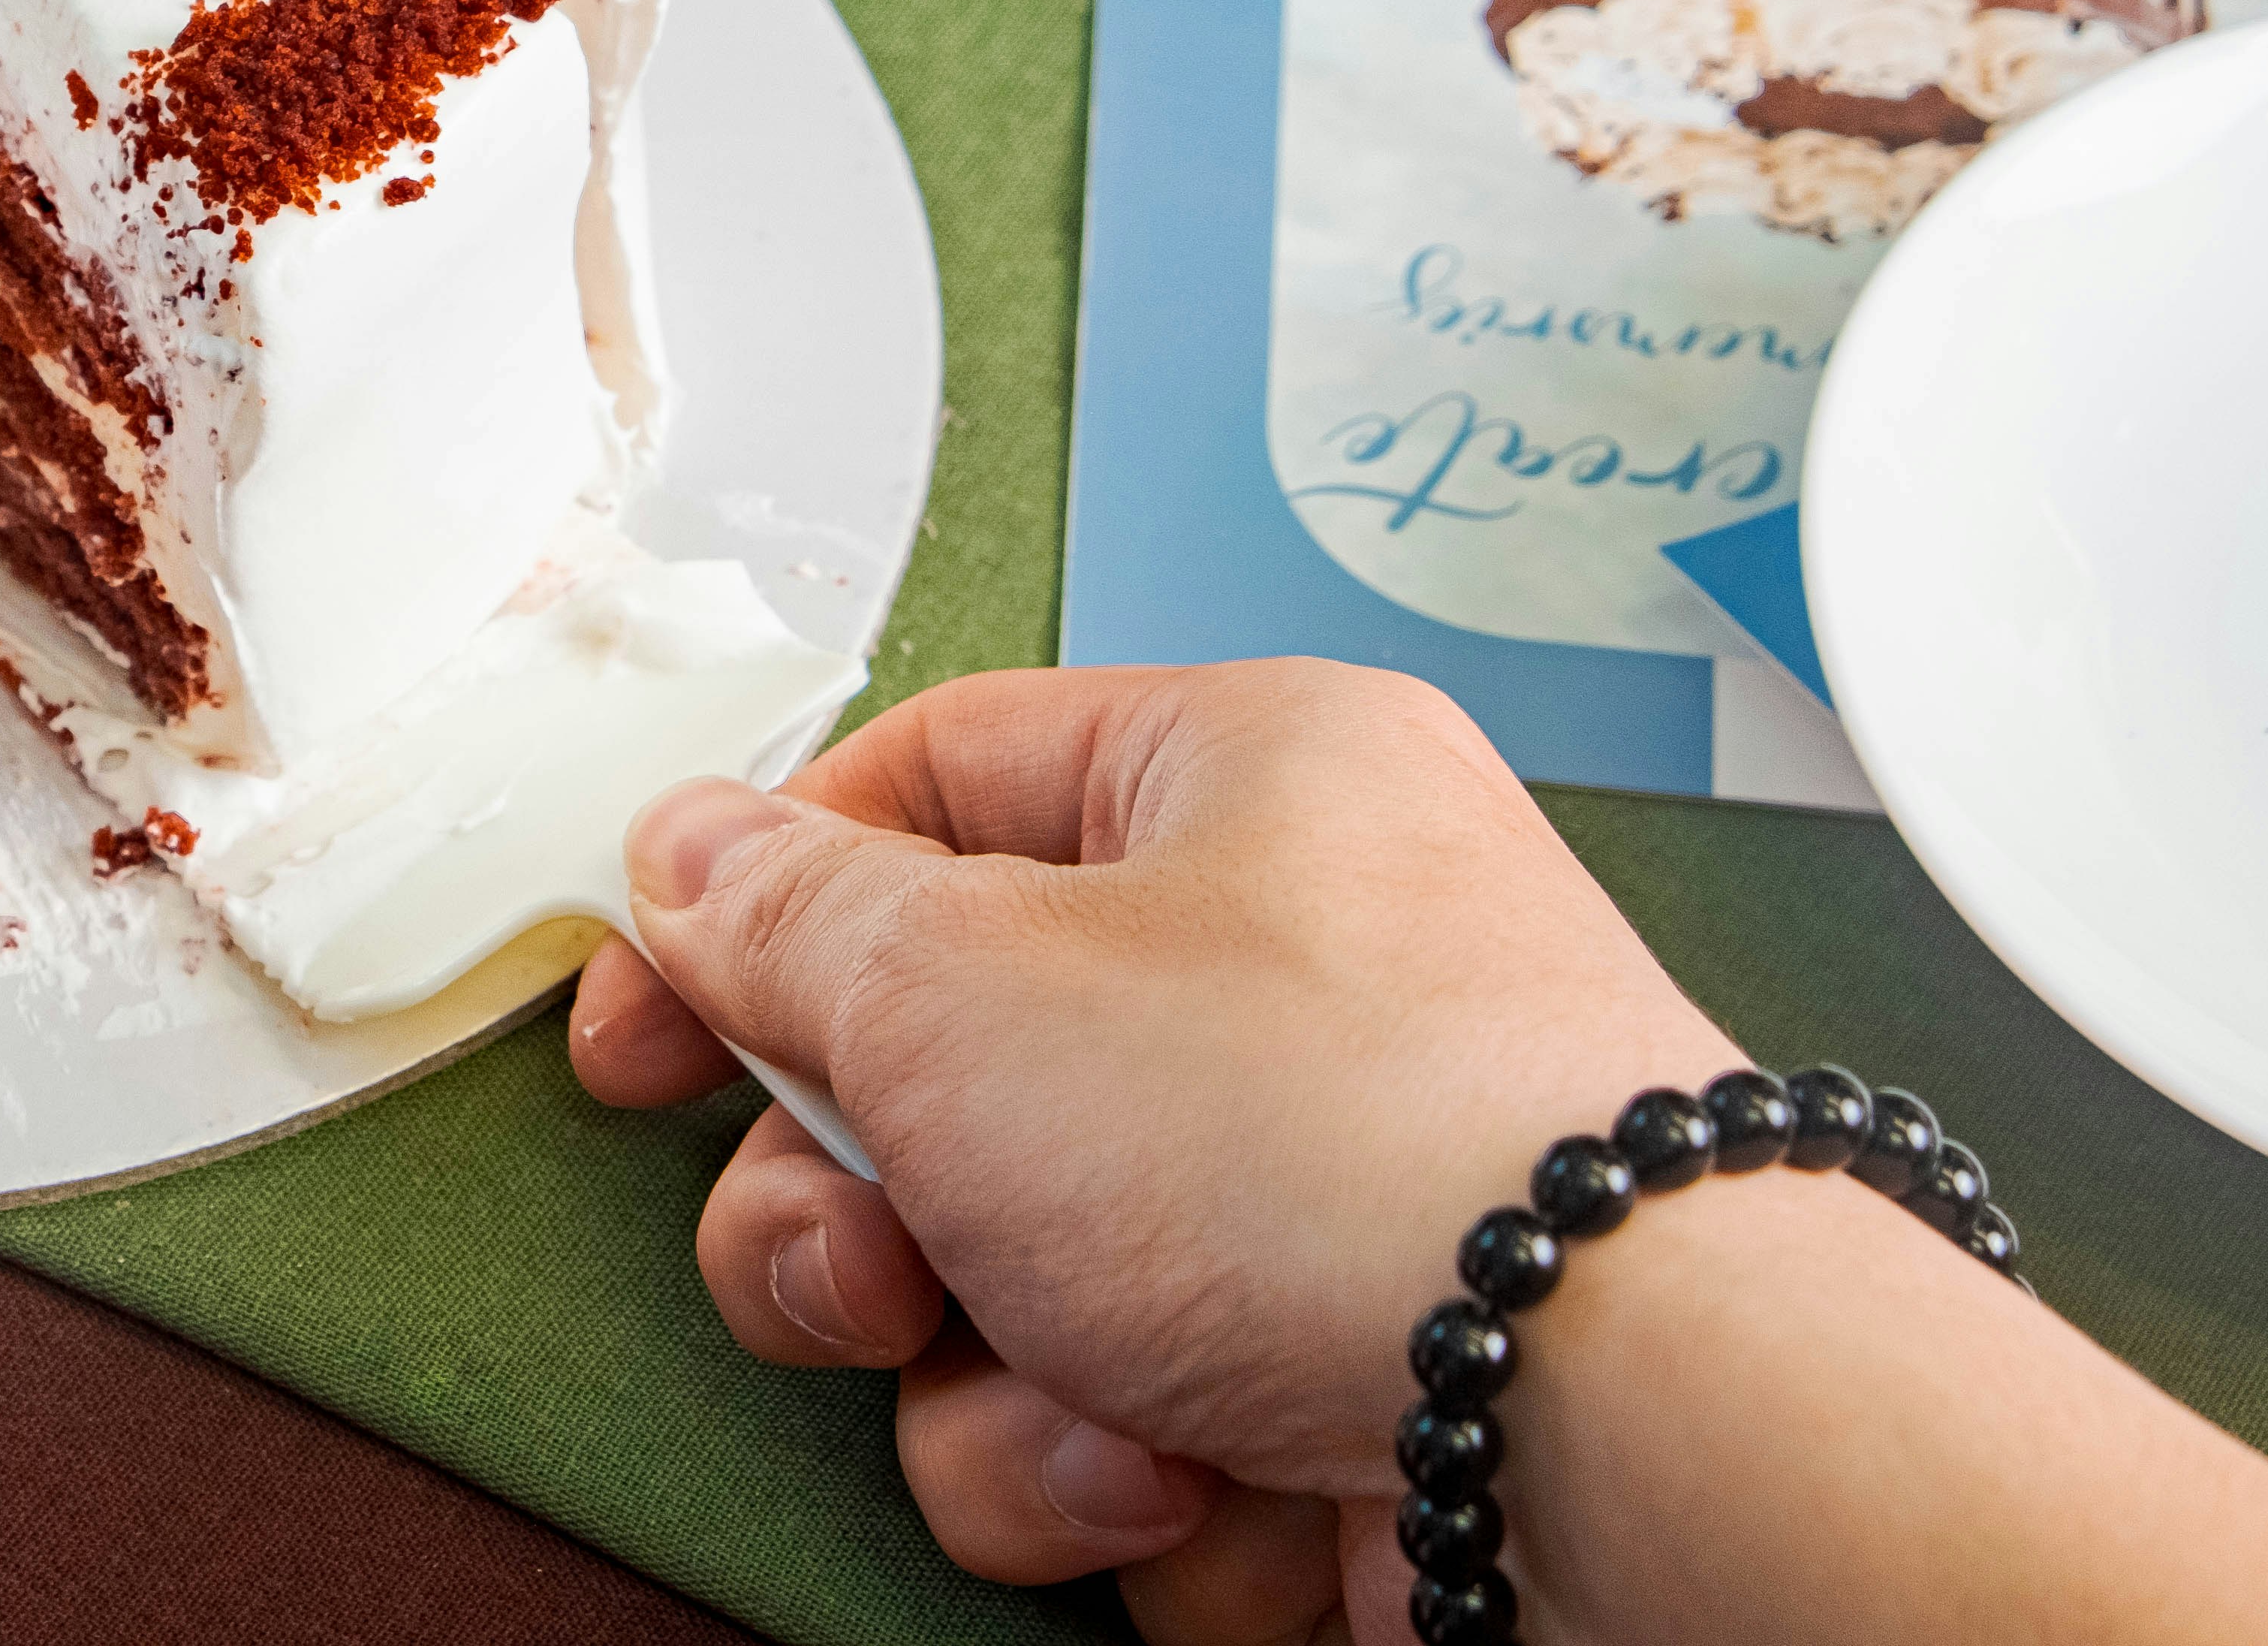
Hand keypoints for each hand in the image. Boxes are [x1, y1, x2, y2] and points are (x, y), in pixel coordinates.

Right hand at [569, 659, 1744, 1643]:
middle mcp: (1295, 972)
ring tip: (1093, 1404)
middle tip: (873, 1261)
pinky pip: (1132, 1426)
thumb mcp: (962, 985)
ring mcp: (1328, 1194)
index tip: (637, 1039)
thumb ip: (784, 918)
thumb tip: (695, 857)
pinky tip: (1214, 1483)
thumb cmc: (1347, 1147)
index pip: (928, 786)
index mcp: (1237, 784)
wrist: (1630, 1441)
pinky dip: (1135, 1484)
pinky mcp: (1354, 1388)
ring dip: (991, 1383)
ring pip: (1012, 1287)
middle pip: (941, 1075)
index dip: (753, 912)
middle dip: (856, 1216)